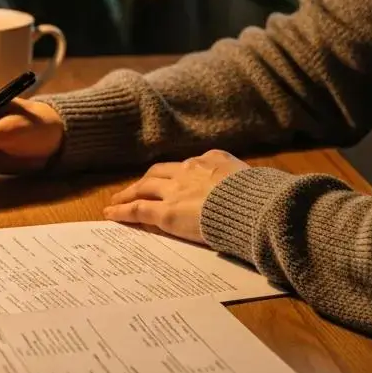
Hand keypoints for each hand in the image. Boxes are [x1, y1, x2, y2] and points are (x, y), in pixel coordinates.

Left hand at [103, 149, 250, 243]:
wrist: (252, 206)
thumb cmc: (261, 197)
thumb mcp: (256, 180)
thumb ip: (244, 182)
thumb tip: (254, 190)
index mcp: (213, 159)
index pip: (189, 166)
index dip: (177, 174)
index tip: (172, 180)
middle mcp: (190, 169)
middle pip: (160, 172)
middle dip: (147, 180)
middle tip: (136, 187)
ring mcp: (176, 190)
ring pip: (144, 187)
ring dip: (129, 192)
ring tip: (117, 200)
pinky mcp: (166, 212)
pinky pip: (138, 209)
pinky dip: (122, 211)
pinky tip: (110, 213)